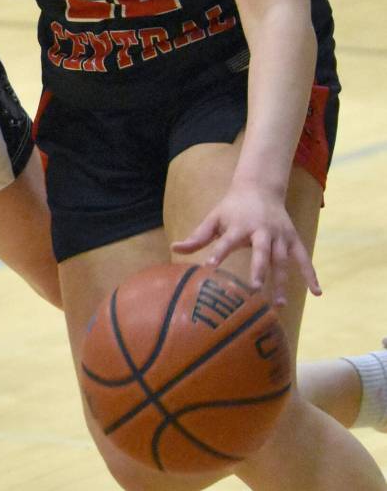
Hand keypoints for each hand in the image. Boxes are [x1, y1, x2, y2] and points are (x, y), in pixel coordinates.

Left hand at [171, 180, 320, 307]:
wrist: (260, 187)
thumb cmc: (232, 207)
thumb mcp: (213, 218)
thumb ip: (197, 236)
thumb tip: (174, 248)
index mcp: (239, 226)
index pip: (227, 241)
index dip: (218, 253)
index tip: (209, 267)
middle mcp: (262, 231)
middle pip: (261, 251)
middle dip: (258, 269)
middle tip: (254, 289)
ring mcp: (280, 235)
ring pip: (282, 260)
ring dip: (282, 282)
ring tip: (278, 304)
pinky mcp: (293, 239)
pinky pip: (303, 258)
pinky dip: (311, 275)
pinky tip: (317, 293)